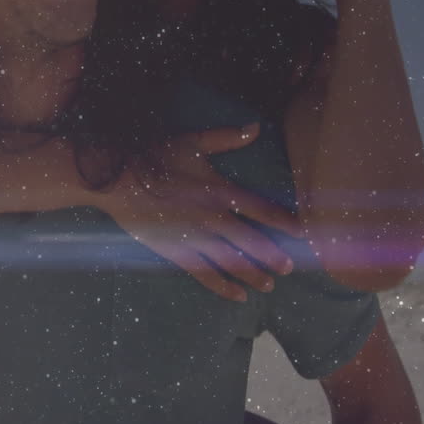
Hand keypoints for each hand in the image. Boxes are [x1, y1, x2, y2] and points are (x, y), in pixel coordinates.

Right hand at [105, 125, 302, 301]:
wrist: (120, 181)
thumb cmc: (156, 158)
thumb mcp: (193, 141)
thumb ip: (227, 138)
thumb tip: (255, 127)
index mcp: (220, 191)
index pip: (261, 209)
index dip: (284, 222)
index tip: (303, 234)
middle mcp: (213, 218)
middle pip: (251, 242)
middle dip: (273, 256)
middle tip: (289, 269)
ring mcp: (195, 238)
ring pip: (231, 262)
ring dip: (252, 275)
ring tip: (268, 286)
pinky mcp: (177, 252)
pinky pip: (204, 274)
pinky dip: (222, 287)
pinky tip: (237, 296)